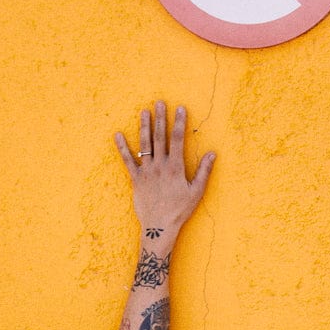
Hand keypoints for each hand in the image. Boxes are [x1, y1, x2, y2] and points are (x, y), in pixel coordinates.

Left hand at [114, 101, 214, 253]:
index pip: (177, 139)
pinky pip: (128, 161)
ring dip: (144, 127)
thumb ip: (204, 171)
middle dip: (161, 118)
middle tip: (160, 102)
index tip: (179, 108)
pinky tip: (117, 135)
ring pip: (145, 144)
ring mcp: (146, 171)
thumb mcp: (196, 192)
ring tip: (144, 111)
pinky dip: (122, 148)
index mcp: (175, 167)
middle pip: (160, 137)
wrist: (159, 227)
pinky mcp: (136, 179)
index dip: (179, 122)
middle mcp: (160, 165)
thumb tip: (212, 154)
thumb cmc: (180, 210)